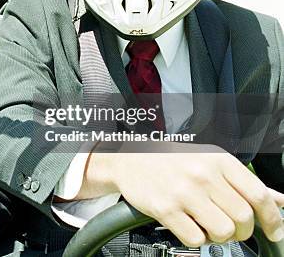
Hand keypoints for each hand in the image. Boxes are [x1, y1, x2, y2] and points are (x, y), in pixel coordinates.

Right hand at [85, 143, 283, 246]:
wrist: (128, 159)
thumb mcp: (209, 161)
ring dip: (221, 237)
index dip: (272, 219)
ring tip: (209, 227)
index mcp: (217, 161)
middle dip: (243, 231)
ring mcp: (183, 192)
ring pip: (223, 231)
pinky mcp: (165, 209)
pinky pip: (195, 239)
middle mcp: (202, 175)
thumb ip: (243, 182)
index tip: (274, 231)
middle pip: (243, 218)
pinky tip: (189, 226)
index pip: (258, 195)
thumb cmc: (171, 160)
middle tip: (232, 229)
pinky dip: (197, 239)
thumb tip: (279, 200)